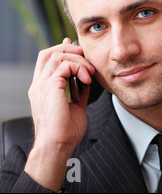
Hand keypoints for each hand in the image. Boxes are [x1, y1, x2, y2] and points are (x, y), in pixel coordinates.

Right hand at [25, 38, 94, 190]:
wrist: (58, 145)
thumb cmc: (66, 132)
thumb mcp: (76, 106)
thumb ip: (79, 92)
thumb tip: (86, 81)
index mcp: (43, 89)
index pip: (47, 61)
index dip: (62, 50)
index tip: (77, 48)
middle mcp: (40, 85)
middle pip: (49, 53)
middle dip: (68, 48)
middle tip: (84, 54)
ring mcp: (42, 85)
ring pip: (57, 55)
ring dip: (78, 60)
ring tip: (90, 72)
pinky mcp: (50, 87)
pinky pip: (64, 65)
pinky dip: (79, 67)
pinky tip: (87, 79)